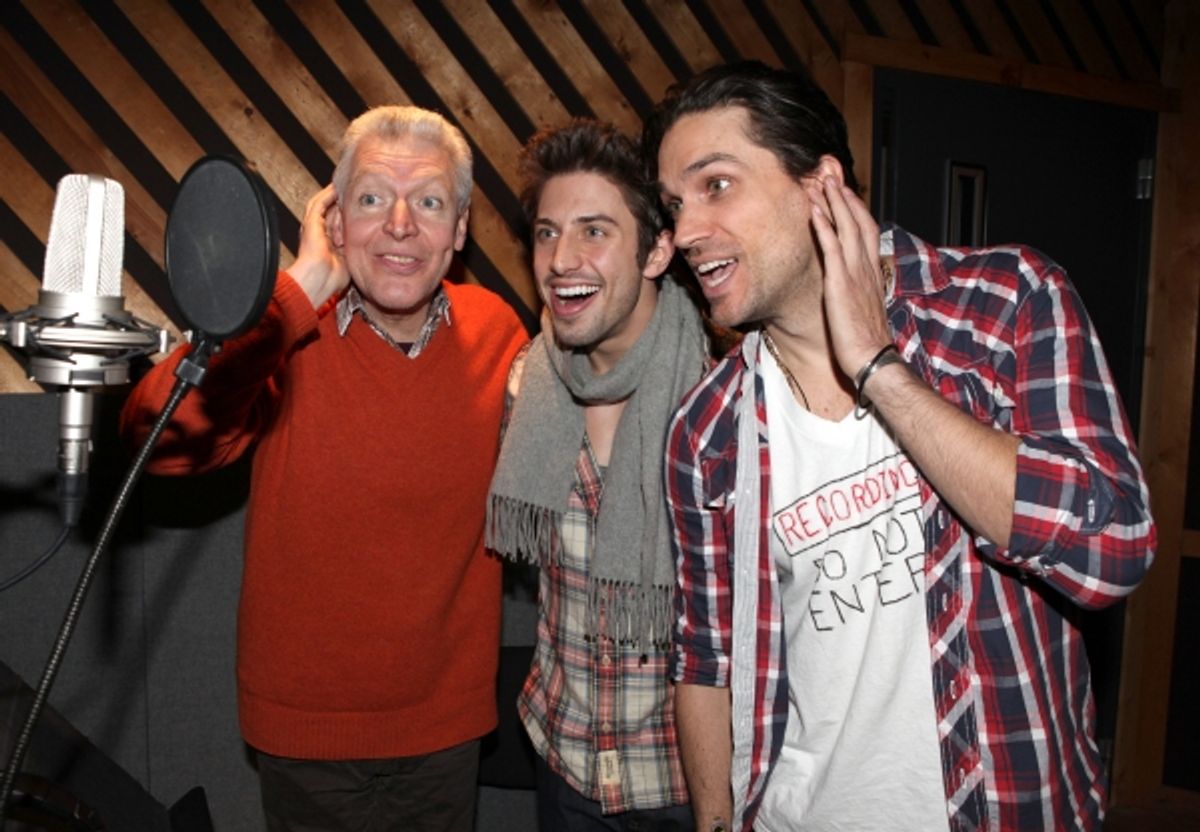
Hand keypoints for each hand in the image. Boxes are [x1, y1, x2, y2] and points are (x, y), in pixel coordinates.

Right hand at [289, 184, 349, 307]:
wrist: (317, 280)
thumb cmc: (332, 278)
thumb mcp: (350, 261)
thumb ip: (357, 251)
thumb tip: (375, 249)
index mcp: (325, 242)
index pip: (337, 222)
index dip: (346, 214)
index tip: (359, 207)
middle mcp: (317, 232)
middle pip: (330, 211)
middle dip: (340, 201)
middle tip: (352, 191)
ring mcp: (312, 227)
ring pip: (323, 204)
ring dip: (334, 195)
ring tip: (344, 186)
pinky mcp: (311, 223)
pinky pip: (319, 203)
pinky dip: (328, 195)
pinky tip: (337, 188)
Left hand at [810, 179, 892, 379]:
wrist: (873, 358)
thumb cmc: (866, 341)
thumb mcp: (864, 309)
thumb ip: (859, 291)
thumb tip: (851, 287)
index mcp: (872, 272)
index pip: (867, 231)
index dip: (856, 209)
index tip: (845, 192)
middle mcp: (866, 267)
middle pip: (859, 221)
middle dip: (845, 196)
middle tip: (831, 174)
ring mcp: (854, 273)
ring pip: (846, 227)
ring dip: (833, 202)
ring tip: (821, 181)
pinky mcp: (840, 283)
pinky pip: (831, 248)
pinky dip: (824, 226)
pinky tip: (814, 210)